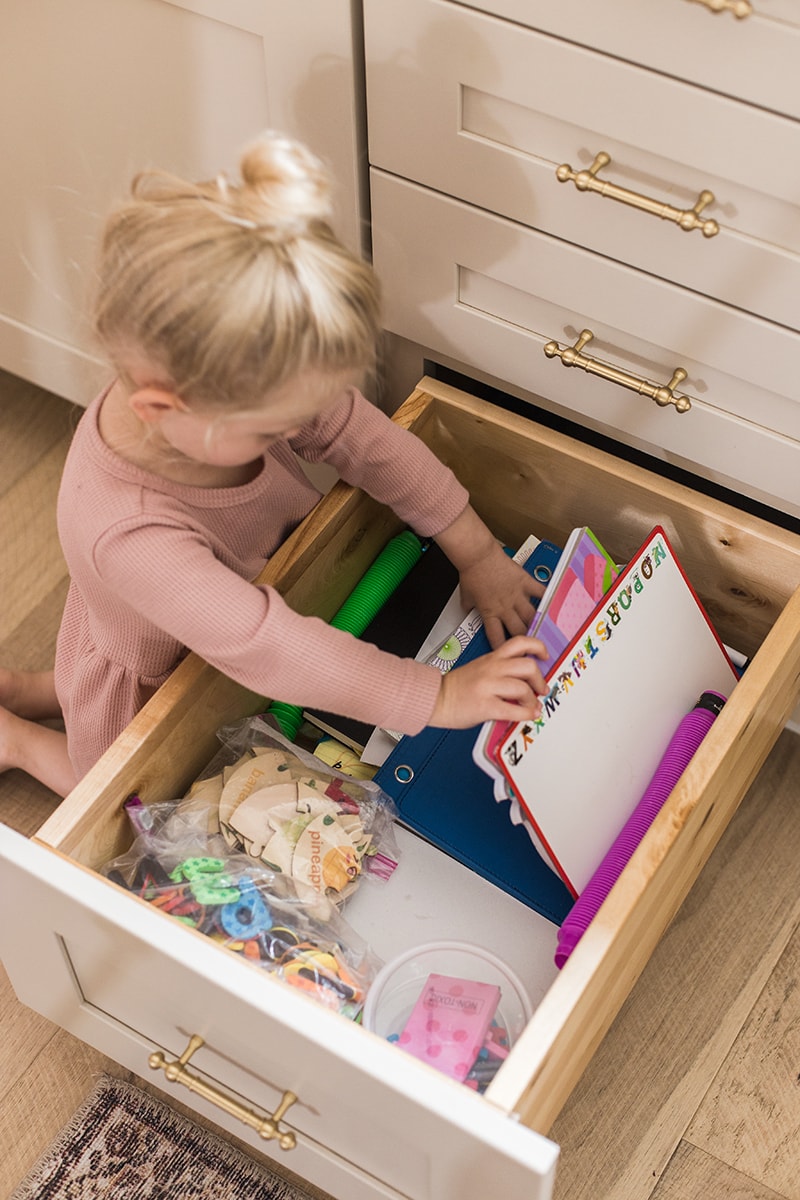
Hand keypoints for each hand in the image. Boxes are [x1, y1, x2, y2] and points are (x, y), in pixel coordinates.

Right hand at [428, 635, 547, 728]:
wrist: (435, 698)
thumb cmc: (456, 687)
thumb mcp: (480, 669)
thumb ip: (501, 671)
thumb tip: (524, 682)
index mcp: (491, 658)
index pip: (519, 642)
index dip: (537, 647)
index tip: (544, 656)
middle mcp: (492, 669)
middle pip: (528, 665)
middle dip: (540, 679)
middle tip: (541, 688)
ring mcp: (488, 686)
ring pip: (523, 687)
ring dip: (532, 699)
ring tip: (531, 706)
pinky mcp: (486, 705)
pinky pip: (514, 710)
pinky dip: (526, 714)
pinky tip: (526, 715)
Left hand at [434, 506, 544, 649]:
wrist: (478, 556)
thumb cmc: (471, 573)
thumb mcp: (465, 596)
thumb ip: (469, 607)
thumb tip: (467, 610)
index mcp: (490, 613)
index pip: (497, 637)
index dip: (503, 648)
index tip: (509, 653)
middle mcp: (505, 607)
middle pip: (519, 630)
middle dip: (526, 639)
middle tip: (532, 644)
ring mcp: (517, 595)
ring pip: (532, 616)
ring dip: (537, 623)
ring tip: (545, 630)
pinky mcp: (525, 582)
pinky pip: (540, 592)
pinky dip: (548, 597)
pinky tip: (555, 604)